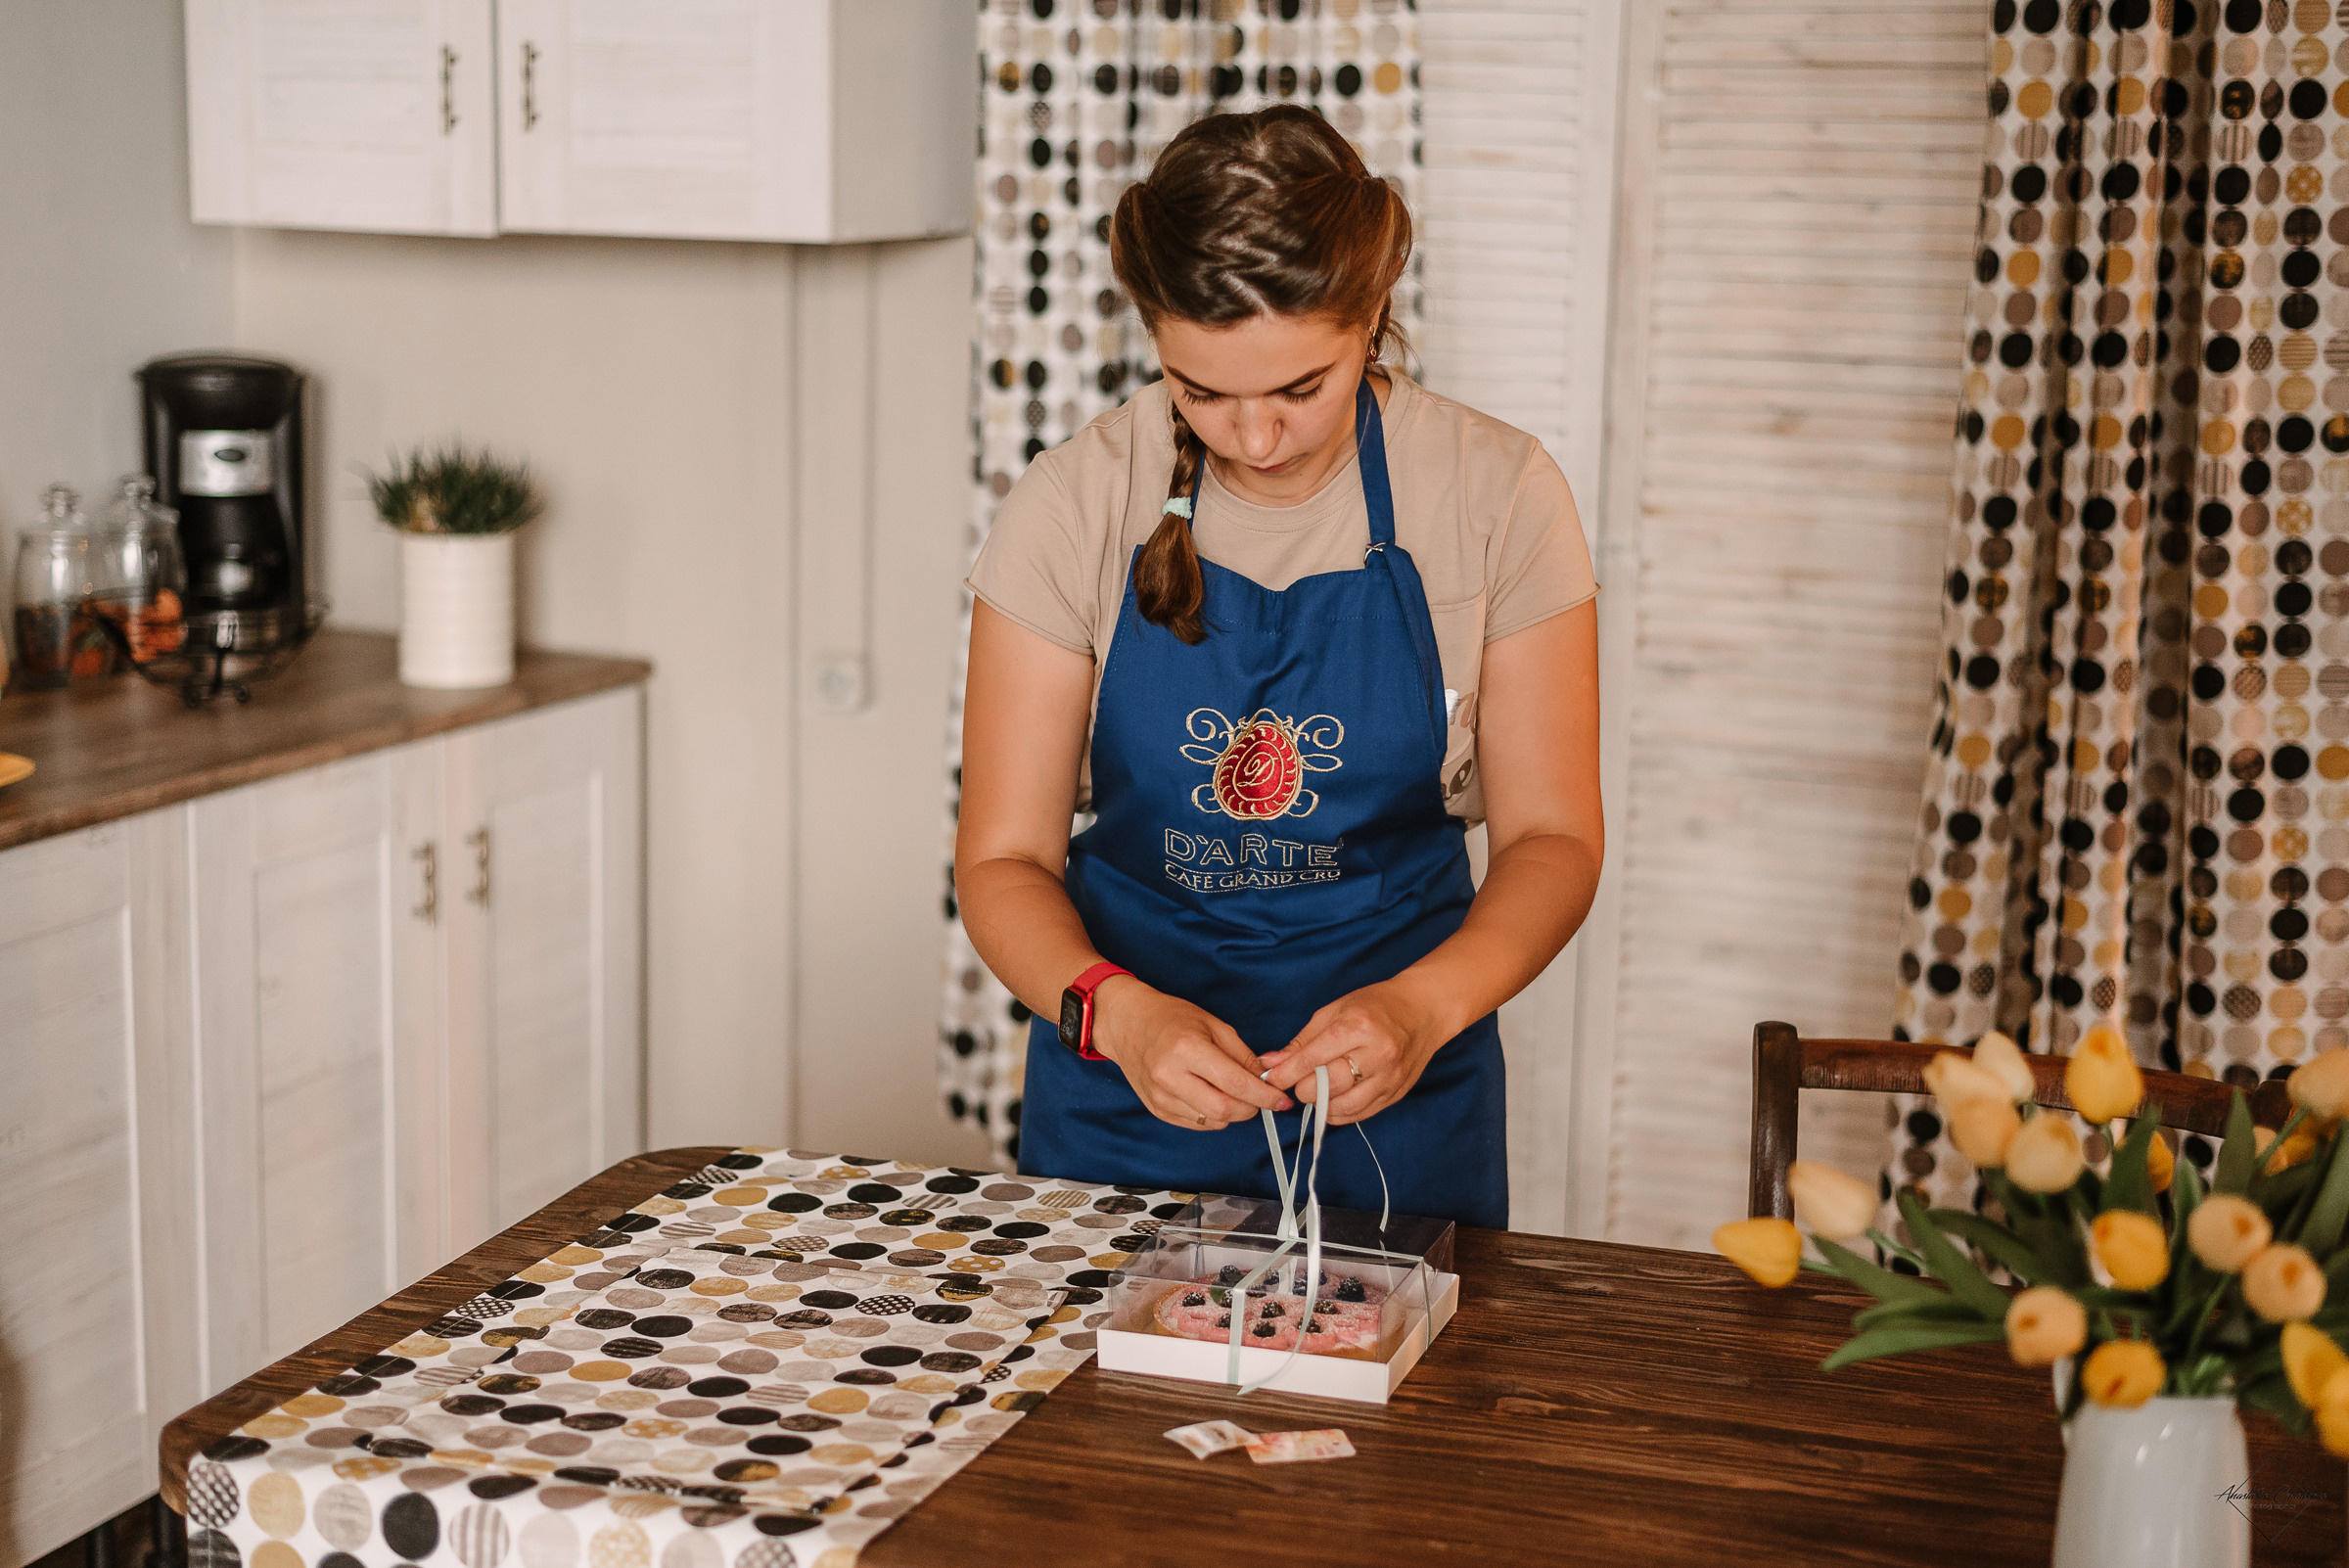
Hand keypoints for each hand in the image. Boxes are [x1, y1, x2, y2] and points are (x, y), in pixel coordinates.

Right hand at [1091, 976, 1292, 1130]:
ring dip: (1232, 1113)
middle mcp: (1170, 1077)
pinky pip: (1196, 1124)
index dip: (1264, 1096)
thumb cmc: (1171, 1018)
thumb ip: (1242, 1055)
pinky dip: (1213, 1116)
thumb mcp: (1214, 1024)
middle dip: (1251, 1108)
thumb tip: (1266, 1080)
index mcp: (1187, 1050)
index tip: (1281, 1100)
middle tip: (1259, 1097)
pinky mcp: (1156, 1109)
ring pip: (1211, 1122)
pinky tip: (1212, 1096)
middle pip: (1224, 1110)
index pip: (1235, 1084)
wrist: (1128, 1023)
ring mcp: (1160, 1096)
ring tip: (1233, 1092)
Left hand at [1259, 980, 1444, 1124]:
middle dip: (1303, 1087)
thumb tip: (1270, 1065)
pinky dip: (1339, 1112)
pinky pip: (1360, 1115)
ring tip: (1317, 1089)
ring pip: (1342, 1107)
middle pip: (1326, 1087)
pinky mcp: (1396, 1093)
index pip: (1312, 1060)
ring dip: (1321, 1103)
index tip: (1270, 1079)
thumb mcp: (1334, 1012)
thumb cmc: (1375, 1006)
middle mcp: (1377, 1054)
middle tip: (1300, 1079)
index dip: (1285, 1073)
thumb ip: (1301, 1042)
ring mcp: (1389, 1077)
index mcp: (1357, 1027)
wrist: (1423, 1011)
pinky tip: (1333, 1100)